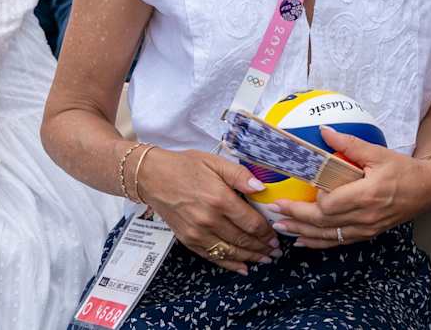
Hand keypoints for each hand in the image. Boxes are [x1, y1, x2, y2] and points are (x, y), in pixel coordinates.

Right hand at [135, 148, 279, 274]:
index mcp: (220, 199)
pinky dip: (228, 264)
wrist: (153, 177)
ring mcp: (197, 232)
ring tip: (264, 260)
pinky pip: (212, 256)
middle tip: (276, 252)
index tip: (277, 237)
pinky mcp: (187, 239)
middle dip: (262, 248)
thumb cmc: (186, 166)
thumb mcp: (216, 163)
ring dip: (249, 258)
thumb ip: (240, 176)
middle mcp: (209, 220)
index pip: (251, 223)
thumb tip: (261, 188)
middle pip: (243, 240)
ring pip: (230, 251)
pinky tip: (242, 267)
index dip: (267, 233)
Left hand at [271, 127, 430, 248]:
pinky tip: (303, 241)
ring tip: (281, 228)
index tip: (307, 189)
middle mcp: (365, 217)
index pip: (331, 205)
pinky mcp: (367, 234)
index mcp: (367, 195)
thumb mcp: (378, 153)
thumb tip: (324, 131)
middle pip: (324, 222)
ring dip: (302, 232)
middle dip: (297, 217)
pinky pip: (338, 242)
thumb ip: (349, 143)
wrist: (427, 189)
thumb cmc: (403, 169)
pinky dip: (318, 243)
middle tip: (274, 211)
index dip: (316, 199)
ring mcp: (366, 229)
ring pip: (328, 236)